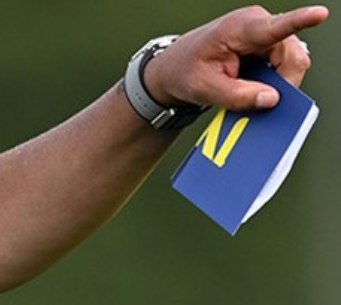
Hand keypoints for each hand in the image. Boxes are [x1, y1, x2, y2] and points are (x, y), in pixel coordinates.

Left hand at [145, 5, 328, 110]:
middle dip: (280, 84)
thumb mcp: (203, 89)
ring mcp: (266, 35)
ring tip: (244, 90)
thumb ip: (236, 96)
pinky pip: (284, 67)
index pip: (274, 27)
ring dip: (274, 84)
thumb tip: (271, 99)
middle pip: (292, 58)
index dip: (300, 20)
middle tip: (255, 101)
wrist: (175, 67)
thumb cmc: (184, 71)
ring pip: (291, 65)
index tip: (319, 14)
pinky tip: (252, 87)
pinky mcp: (268, 46)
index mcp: (239, 28)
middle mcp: (258, 25)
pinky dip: (272, 82)